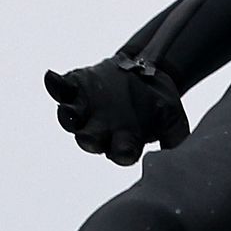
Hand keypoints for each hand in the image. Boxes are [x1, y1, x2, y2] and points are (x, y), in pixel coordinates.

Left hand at [44, 58, 190, 163]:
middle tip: (88, 140)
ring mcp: (85, 110)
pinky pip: (61, 89)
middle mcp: (100, 131)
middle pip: (91, 140)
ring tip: (68, 111)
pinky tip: (51, 77)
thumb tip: (180, 158)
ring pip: (72, 118)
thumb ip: (176, 140)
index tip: (124, 152)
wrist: (145, 72)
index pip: (121, 153)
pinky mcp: (75, 88)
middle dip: (89, 140)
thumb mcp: (173, 120)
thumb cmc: (159, 102)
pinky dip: (54, 84)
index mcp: (123, 143)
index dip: (122, 153)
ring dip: (68, 116)